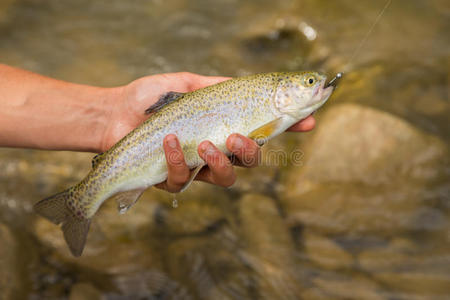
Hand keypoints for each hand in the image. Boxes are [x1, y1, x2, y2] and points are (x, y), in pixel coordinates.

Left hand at [101, 72, 314, 191]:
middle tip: (239, 138)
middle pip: (249, 162)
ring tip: (205, 145)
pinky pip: (183, 180)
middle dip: (251, 153)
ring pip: (224, 178)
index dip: (289, 127)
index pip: (263, 130)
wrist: (115, 112)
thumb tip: (246, 83)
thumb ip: (217, 86)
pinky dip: (177, 160)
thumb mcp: (190, 85)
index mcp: (224, 127)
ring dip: (220, 163)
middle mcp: (215, 150)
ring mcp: (194, 167)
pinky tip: (169, 141)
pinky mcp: (171, 178)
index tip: (310, 120)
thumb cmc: (152, 98)